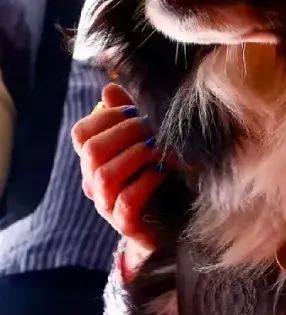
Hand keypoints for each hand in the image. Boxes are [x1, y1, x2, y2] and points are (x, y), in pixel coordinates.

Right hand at [71, 83, 164, 272]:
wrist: (176, 221)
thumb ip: (128, 116)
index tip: (137, 111)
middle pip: (92, 151)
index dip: (108, 117)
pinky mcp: (127, 225)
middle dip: (127, 132)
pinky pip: (127, 202)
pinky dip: (147, 182)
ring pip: (105, 176)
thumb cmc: (160, 175)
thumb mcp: (146, 142)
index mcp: (95, 160)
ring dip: (137, 156)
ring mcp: (108, 206)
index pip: (82, 133)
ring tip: (162, 148)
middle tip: (155, 128)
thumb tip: (109, 89)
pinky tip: (164, 170)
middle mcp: (95, 183)